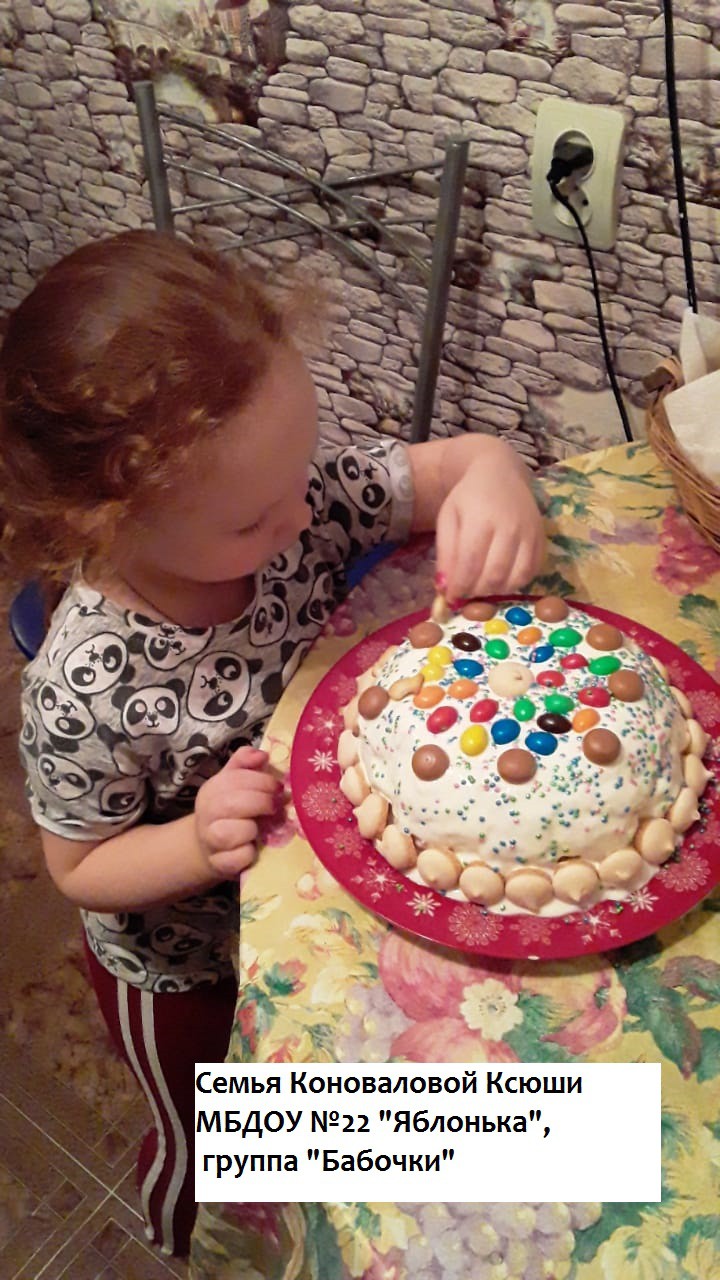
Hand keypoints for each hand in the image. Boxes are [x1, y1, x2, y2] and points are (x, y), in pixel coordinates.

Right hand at [194, 746, 278, 877]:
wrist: (210, 848)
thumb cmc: (231, 812)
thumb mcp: (234, 783)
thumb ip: (245, 764)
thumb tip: (262, 754)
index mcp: (211, 790)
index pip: (234, 779)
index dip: (261, 781)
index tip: (277, 787)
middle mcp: (207, 814)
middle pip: (231, 804)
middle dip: (260, 802)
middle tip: (276, 805)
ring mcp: (210, 841)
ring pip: (229, 833)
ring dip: (251, 829)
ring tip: (260, 829)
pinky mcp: (218, 864)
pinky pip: (236, 859)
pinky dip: (248, 854)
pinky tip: (253, 849)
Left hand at [435, 450, 544, 602]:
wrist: (501, 473)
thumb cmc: (469, 497)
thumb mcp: (448, 517)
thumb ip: (445, 552)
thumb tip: (444, 586)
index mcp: (481, 519)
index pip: (470, 563)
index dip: (459, 586)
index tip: (450, 597)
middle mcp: (510, 527)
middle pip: (493, 575)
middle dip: (476, 592)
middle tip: (465, 593)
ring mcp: (529, 534)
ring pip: (514, 579)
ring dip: (495, 591)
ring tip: (482, 586)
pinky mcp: (542, 539)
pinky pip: (531, 573)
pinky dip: (515, 583)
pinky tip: (501, 578)